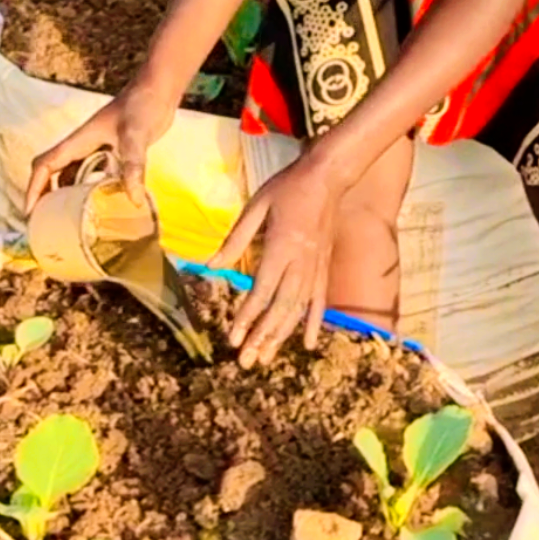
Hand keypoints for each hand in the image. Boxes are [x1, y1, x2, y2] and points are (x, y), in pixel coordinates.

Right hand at [24, 81, 176, 214]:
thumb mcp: (135, 137)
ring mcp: (95, 148)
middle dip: (43, 196)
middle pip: (52, 172)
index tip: (30, 213)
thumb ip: (133, 166)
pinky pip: (91, 174)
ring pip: (71, 175)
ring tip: (66, 221)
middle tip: (45, 223)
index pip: (45, 166)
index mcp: (78, 141)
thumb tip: (134, 200)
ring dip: (65, 195)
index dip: (34, 189)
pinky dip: (88, 189)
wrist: (157, 90)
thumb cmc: (141, 107)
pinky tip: (98, 204)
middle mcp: (82, 146)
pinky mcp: (111, 151)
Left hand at [211, 153, 343, 368]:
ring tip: (266, 357)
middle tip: (246, 361)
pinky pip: (320, 301)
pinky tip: (310, 344)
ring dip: (282, 335)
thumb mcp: (257, 207)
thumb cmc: (287, 188)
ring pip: (299, 309)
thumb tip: (211, 267)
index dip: (247, 317)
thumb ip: (236, 240)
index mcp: (282, 247)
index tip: (233, 339)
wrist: (328, 178)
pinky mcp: (325, 268)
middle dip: (263, 336)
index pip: (262, 291)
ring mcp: (316, 268)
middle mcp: (301, 263)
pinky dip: (315, 323)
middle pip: (281, 308)